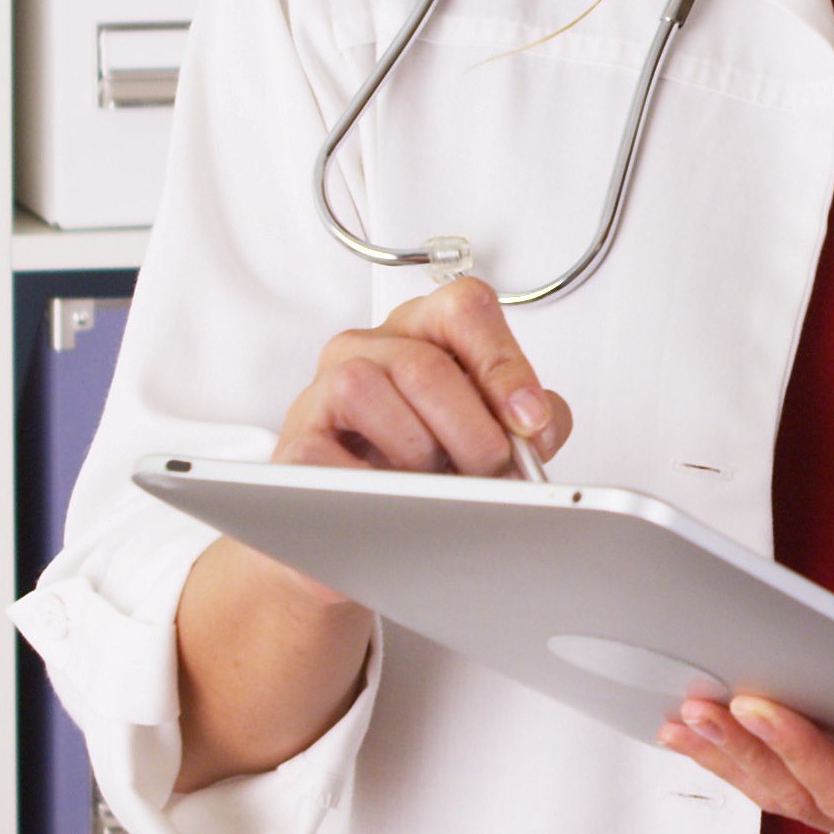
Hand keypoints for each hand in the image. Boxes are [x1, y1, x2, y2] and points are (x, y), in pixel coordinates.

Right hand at [275, 275, 566, 474]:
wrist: (356, 525)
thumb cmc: (425, 465)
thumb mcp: (486, 432)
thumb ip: (528, 424)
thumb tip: (537, 432)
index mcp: (425, 330)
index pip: (465, 308)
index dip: (502, 364)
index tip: (528, 421)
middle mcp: (371, 346)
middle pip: (425, 364)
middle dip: (472, 431)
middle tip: (492, 473)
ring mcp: (325, 386)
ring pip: (367, 388)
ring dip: (416, 450)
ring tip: (436, 485)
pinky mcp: (296, 438)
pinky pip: (324, 449)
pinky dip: (368, 480)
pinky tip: (394, 499)